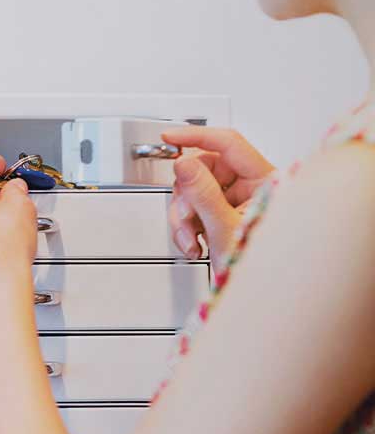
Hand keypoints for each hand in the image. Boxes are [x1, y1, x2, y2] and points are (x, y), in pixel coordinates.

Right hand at [160, 126, 277, 259]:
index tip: (169, 137)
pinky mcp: (221, 213)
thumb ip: (203, 193)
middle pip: (204, 169)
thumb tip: (185, 164)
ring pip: (193, 189)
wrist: (257, 296)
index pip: (228, 143)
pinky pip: (192, 206)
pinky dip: (186, 225)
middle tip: (186, 217)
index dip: (196, 137)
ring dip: (183, 215)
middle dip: (186, 196)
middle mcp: (251, 186)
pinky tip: (194, 242)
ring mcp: (236, 200)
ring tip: (191, 238)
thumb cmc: (258, 266)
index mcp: (264, 181)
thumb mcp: (224, 227)